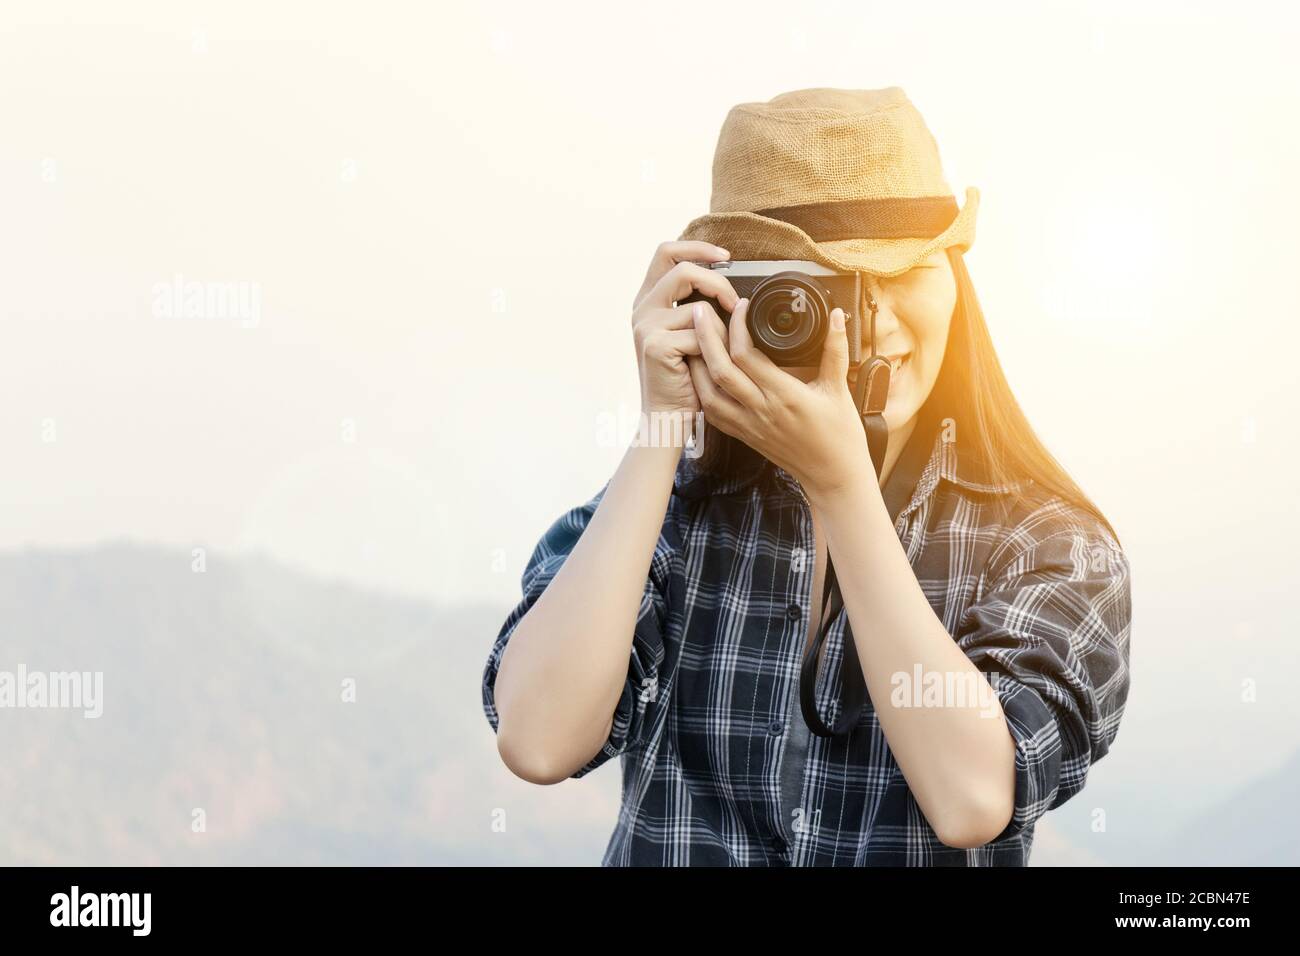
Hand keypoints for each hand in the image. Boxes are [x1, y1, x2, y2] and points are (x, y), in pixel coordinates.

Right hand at [630, 241, 736, 419]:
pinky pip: (699, 334)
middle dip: (717, 282)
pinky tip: (708, 366)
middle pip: (682, 268)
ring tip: (723, 348)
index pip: (666, 252)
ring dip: (720, 327)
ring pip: (697, 305)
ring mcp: (646, 326)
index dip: (697, 247)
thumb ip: (698, 306)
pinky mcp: (655, 345)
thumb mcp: (691, 333)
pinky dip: (713, 350)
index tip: (726, 257)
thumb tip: (730, 283)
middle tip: (735, 303)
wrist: (668, 415)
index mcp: (649, 299)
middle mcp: (642, 308)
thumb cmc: (686, 377)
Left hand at [687, 299, 873, 498]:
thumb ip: (835, 350)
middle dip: (704, 338)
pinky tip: (699, 374)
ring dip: (696, 365)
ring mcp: (749, 425)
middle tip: (698, 312)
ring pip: (708, 393)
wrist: (833, 476)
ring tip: (691, 340)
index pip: (747, 356)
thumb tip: (837, 316)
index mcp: (784, 395)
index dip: (738, 327)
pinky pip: (713, 413)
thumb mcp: (839, 388)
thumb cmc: (839, 436)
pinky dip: (702, 391)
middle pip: (720, 370)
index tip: (740, 307)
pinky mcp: (744, 436)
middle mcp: (761, 410)